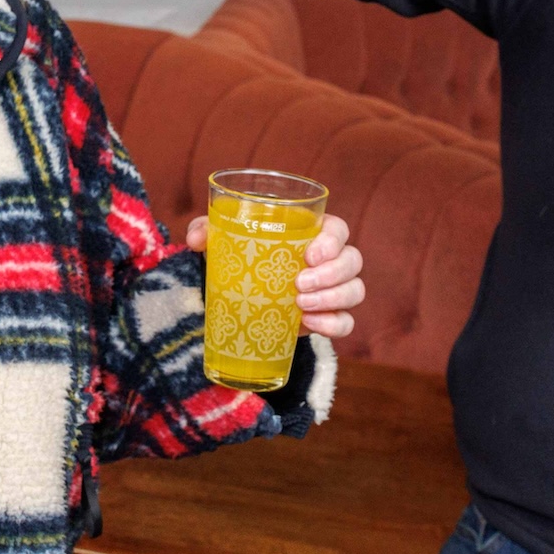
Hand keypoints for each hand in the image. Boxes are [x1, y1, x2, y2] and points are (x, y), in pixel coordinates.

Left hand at [186, 211, 365, 339]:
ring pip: (355, 290)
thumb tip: (198, 239)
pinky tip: (309, 324)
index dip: (332, 241)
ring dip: (333, 298)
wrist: (241, 299)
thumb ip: (207, 231)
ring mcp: (333, 291)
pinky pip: (346, 323)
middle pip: (353, 260)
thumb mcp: (222, 241)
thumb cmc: (241, 259)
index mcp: (313, 233)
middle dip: (331, 274)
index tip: (308, 255)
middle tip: (299, 284)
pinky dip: (334, 325)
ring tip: (300, 305)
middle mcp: (330, 260)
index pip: (338, 229)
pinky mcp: (328, 318)